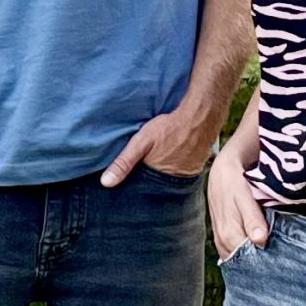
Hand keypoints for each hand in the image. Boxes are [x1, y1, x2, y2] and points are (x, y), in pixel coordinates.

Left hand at [101, 99, 219, 185]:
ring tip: (162, 160)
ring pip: (170, 179)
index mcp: (157, 177)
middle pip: (157, 184)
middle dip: (151, 179)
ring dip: (164, 173)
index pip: (143, 188)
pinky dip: (177, 168)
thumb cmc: (169, 127)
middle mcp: (173, 181)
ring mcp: (186, 175)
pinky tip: (174, 157)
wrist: (199, 117)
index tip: (132, 179)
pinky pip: (183, 173)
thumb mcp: (141, 142)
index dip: (137, 183)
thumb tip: (106, 183)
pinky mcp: (196, 168)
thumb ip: (123, 162)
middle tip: (149, 165)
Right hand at [207, 145, 269, 259]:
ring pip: (238, 258)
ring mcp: (220, 240)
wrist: (221, 170)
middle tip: (280, 262)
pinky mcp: (221, 236)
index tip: (280, 262)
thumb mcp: (244, 197)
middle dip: (260, 262)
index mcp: (229, 234)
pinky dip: (245, 253)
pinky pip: (233, 252)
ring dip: (252, 258)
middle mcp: (222, 240)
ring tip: (272, 258)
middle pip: (243, 262)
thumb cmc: (235, 181)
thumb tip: (260, 240)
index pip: (248, 259)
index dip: (264, 262)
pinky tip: (258, 251)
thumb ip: (253, 219)